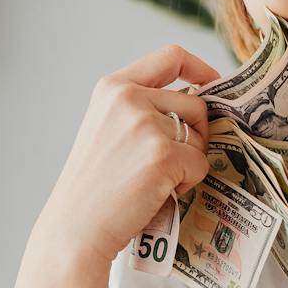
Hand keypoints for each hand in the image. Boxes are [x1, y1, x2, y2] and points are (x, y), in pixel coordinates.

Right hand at [30, 45, 220, 268]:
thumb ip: (142, 109)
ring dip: (188, 162)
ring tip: (154, 181)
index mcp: (112, 87)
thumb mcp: (106, 129)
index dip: (200, 68)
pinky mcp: (163, 155)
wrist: (75, 230)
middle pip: (195, 102)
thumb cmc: (93, 189)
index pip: (170, 57)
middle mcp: (128, 98)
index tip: (212, 84)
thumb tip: (198, 100)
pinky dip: (187, 183)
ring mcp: (146, 126)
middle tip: (172, 162)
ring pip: (199, 137)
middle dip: (196, 133)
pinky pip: (200, 164)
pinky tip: (157, 193)